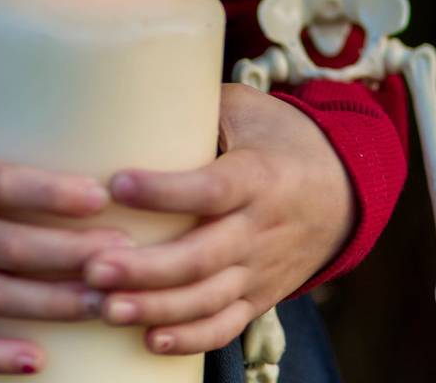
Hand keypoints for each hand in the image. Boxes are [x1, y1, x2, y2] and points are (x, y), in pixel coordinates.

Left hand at [81, 83, 355, 355]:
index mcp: (258, 176)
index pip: (210, 189)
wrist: (343, 189)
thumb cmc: (281, 138)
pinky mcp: (259, 296)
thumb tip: (135, 95)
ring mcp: (261, 269)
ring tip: (106, 307)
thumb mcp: (248, 109)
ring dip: (156, 308)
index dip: (164, 191)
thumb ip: (197, 107)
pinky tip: (149, 340)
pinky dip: (190, 338)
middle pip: (201, 257)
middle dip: (145, 269)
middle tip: (93, 267)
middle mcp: (261, 228)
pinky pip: (225, 326)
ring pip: (208, 299)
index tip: (117, 184)